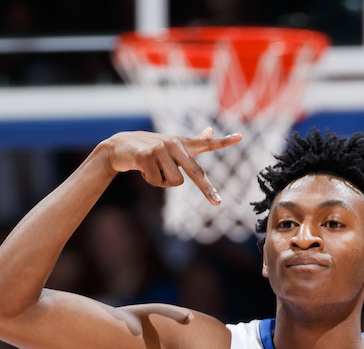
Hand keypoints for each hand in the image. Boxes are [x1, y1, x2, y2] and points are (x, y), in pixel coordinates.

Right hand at [102, 128, 241, 204]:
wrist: (122, 146)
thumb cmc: (152, 147)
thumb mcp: (174, 145)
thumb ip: (195, 141)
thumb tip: (210, 130)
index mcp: (184, 144)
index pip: (208, 143)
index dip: (224, 141)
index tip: (240, 137)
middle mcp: (175, 144)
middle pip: (196, 172)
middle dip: (207, 190)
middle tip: (217, 203)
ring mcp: (161, 149)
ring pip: (175, 182)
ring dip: (164, 182)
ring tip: (154, 169)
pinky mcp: (147, 156)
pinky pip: (158, 181)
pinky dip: (151, 180)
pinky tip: (144, 169)